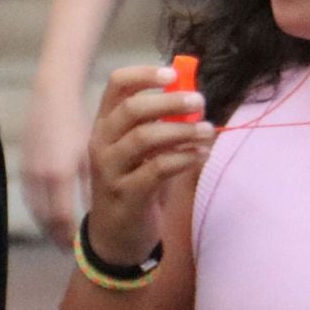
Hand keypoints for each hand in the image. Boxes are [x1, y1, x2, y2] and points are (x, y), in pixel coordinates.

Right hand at [21, 83, 90, 245]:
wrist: (51, 96)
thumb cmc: (76, 123)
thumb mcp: (88, 154)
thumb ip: (90, 183)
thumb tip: (93, 211)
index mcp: (59, 174)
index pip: (61, 219)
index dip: (69, 236)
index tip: (77, 247)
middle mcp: (40, 176)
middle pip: (45, 220)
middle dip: (55, 236)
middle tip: (68, 248)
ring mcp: (28, 171)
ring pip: (35, 209)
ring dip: (46, 224)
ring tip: (57, 235)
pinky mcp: (23, 164)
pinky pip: (29, 197)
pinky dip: (38, 210)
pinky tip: (47, 213)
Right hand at [84, 64, 213, 265]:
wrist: (114, 237)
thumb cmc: (133, 186)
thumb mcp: (141, 153)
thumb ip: (160, 126)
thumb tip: (192, 98)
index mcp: (104, 125)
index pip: (116, 86)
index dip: (144, 74)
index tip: (173, 72)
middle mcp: (101, 142)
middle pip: (132, 109)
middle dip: (169, 101)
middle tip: (199, 101)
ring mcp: (110, 169)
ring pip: (144, 138)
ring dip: (181, 131)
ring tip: (208, 130)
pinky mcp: (126, 194)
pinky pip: (157, 169)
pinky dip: (183, 158)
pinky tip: (200, 155)